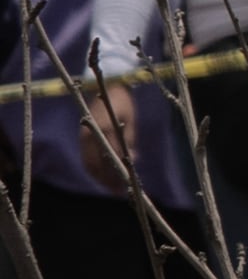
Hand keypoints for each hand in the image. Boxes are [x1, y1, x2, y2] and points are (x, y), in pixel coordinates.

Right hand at [74, 81, 139, 195]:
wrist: (107, 86)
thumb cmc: (122, 103)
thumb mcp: (130, 120)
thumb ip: (129, 140)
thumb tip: (133, 160)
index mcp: (103, 130)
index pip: (109, 158)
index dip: (117, 173)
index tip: (126, 184)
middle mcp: (90, 136)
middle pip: (97, 165)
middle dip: (108, 180)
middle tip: (120, 192)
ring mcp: (84, 138)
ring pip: (89, 164)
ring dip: (100, 178)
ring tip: (113, 188)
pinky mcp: (83, 138)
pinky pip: (87, 159)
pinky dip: (95, 170)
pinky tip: (104, 176)